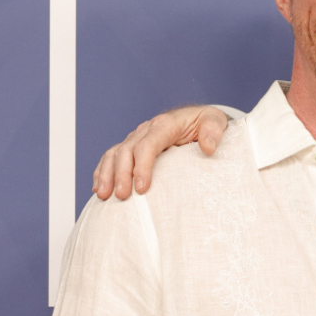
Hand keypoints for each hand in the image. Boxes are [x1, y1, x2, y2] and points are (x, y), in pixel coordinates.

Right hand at [93, 105, 228, 199]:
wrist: (199, 118)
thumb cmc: (208, 123)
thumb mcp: (216, 121)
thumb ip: (213, 131)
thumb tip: (208, 147)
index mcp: (166, 124)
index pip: (147, 144)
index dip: (142, 166)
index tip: (142, 188)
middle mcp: (147, 129)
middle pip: (126, 150)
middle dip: (121, 174)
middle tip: (122, 197)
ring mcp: (137, 137)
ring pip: (114, 153)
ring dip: (106, 174)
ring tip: (103, 195)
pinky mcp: (133, 145)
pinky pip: (112, 157)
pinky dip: (103, 171)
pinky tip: (99, 188)